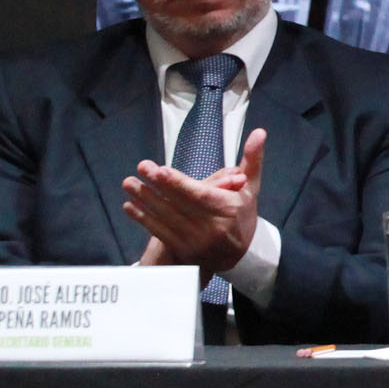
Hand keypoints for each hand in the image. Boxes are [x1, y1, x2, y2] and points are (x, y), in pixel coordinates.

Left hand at [123, 129, 265, 273]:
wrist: (238, 254)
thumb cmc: (243, 214)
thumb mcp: (252, 187)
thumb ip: (253, 159)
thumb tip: (259, 133)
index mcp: (229, 208)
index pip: (200, 194)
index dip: (179, 183)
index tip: (161, 170)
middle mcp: (211, 227)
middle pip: (179, 203)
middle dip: (157, 184)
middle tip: (141, 166)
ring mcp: (194, 241)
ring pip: (165, 216)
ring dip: (144, 199)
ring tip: (129, 182)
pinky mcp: (181, 250)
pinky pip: (158, 231)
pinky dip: (142, 218)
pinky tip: (129, 205)